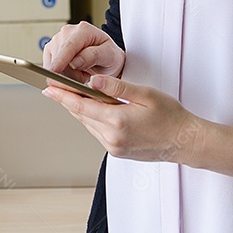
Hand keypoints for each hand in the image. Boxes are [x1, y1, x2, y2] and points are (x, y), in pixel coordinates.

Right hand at [42, 21, 124, 82]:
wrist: (106, 59)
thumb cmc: (109, 56)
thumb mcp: (109, 56)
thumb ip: (93, 56)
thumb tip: (74, 62)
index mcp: (83, 30)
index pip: (69, 45)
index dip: (61, 59)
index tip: (54, 71)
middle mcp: (67, 32)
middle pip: (59, 56)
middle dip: (69, 73)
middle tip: (85, 76)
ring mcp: (57, 40)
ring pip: (52, 63)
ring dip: (65, 74)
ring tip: (81, 73)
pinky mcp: (51, 50)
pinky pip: (49, 67)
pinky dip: (60, 74)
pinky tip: (72, 73)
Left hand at [43, 75, 203, 163]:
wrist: (184, 141)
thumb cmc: (170, 116)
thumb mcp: (145, 94)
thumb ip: (116, 87)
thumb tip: (92, 81)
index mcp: (117, 120)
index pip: (81, 105)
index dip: (62, 95)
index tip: (48, 87)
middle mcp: (112, 137)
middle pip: (81, 115)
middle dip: (67, 100)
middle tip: (54, 86)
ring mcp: (114, 147)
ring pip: (88, 124)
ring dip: (80, 110)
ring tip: (70, 94)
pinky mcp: (117, 152)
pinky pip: (97, 133)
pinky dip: (92, 120)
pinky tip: (92, 109)